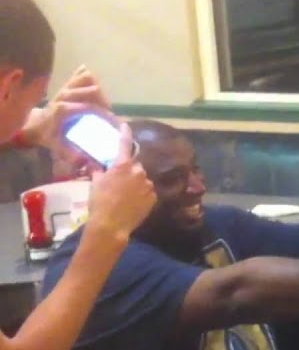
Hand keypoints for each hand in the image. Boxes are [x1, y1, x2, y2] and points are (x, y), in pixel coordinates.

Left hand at [24, 66, 111, 161]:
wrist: (35, 124)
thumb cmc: (48, 135)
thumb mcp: (57, 146)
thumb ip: (70, 154)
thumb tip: (85, 162)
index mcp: (63, 109)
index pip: (89, 107)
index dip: (104, 114)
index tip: (113, 122)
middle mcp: (64, 95)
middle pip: (93, 90)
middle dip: (104, 102)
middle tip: (109, 114)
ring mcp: (65, 88)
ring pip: (88, 80)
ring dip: (99, 91)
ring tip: (103, 104)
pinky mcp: (66, 85)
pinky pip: (80, 75)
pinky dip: (89, 78)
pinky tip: (95, 85)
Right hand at [86, 123, 155, 237]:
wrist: (111, 224)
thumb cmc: (99, 202)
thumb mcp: (95, 183)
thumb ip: (97, 170)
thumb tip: (94, 163)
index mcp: (123, 165)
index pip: (124, 144)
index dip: (124, 133)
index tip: (125, 125)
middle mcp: (139, 171)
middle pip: (135, 166)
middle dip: (128, 171)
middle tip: (118, 181)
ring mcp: (148, 184)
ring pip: (142, 179)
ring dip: (135, 183)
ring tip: (125, 196)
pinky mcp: (154, 196)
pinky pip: (147, 191)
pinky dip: (141, 194)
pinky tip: (132, 203)